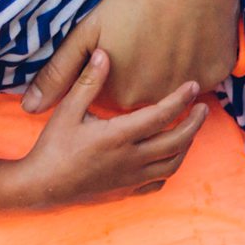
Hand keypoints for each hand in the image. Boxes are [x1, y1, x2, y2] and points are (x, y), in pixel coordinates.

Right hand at [12, 49, 208, 206]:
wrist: (42, 187)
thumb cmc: (53, 146)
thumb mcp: (67, 110)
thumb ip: (88, 82)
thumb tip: (103, 53)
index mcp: (118, 136)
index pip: (161, 115)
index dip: (180, 98)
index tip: (192, 85)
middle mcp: (130, 159)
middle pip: (176, 142)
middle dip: (194, 123)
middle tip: (203, 107)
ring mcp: (131, 178)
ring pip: (172, 164)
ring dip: (186, 146)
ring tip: (190, 129)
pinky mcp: (126, 190)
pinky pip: (158, 182)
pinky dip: (169, 167)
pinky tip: (168, 156)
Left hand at [24, 0, 242, 114]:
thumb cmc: (131, 0)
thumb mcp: (85, 35)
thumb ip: (57, 75)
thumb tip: (29, 108)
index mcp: (122, 96)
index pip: (116, 97)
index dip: (118, 68)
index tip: (124, 43)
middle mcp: (157, 102)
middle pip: (147, 95)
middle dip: (146, 71)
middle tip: (147, 33)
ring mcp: (191, 91)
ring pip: (176, 86)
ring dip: (173, 67)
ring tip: (168, 33)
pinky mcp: (218, 75)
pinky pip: (205, 74)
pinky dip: (199, 57)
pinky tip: (191, 32)